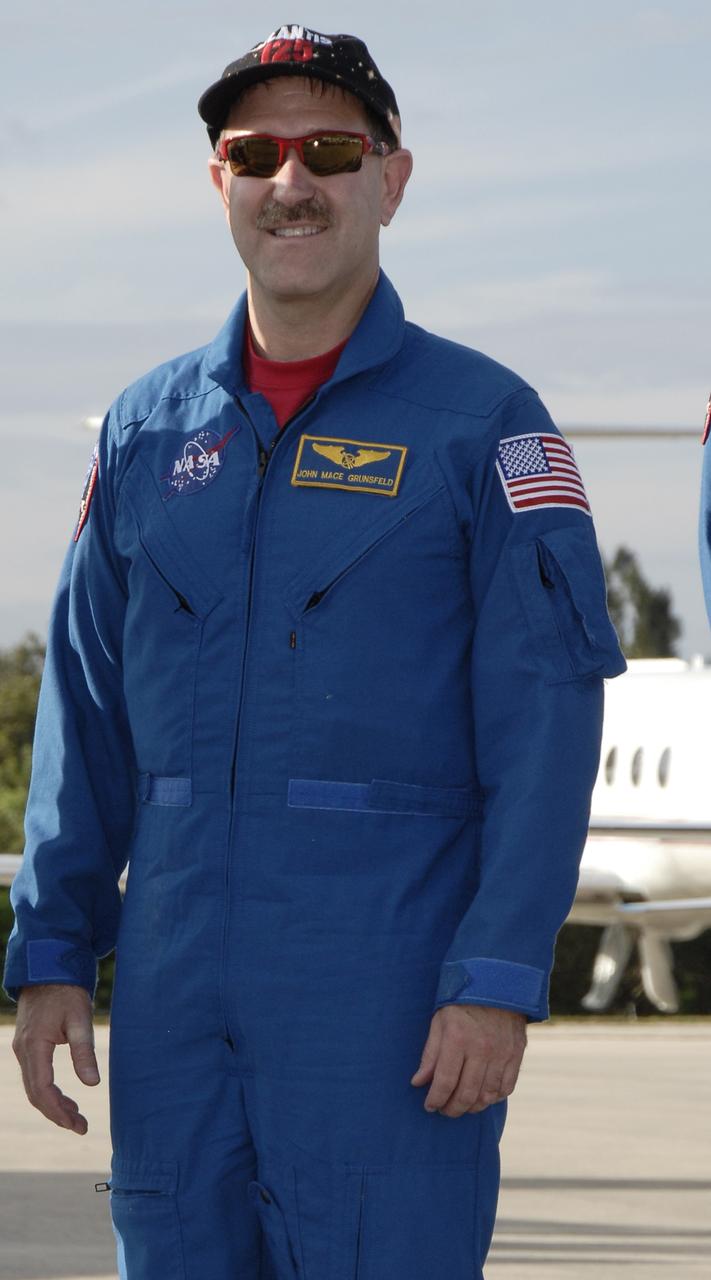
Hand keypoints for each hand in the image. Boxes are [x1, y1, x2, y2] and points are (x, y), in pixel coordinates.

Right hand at [13, 984, 98, 1134]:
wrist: (48, 967)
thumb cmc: (66, 991)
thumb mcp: (80, 1018)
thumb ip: (84, 1051)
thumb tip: (92, 1084)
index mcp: (34, 1046)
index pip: (42, 1089)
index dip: (58, 1110)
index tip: (76, 1124)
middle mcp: (23, 1050)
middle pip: (35, 1093)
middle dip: (56, 1113)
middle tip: (80, 1127)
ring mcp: (22, 1047)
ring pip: (34, 1086)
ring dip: (53, 1104)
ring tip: (76, 1117)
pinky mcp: (27, 1044)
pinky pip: (34, 1075)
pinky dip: (48, 1090)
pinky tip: (65, 1098)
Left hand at [410, 1004, 526, 1116]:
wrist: (497, 984)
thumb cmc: (462, 1004)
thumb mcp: (439, 1022)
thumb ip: (430, 1054)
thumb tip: (418, 1083)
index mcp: (458, 1038)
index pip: (445, 1082)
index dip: (435, 1099)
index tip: (429, 1105)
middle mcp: (482, 1048)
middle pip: (467, 1094)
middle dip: (452, 1109)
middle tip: (444, 1110)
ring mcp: (502, 1053)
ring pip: (487, 1096)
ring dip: (472, 1107)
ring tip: (461, 1105)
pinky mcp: (516, 1054)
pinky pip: (506, 1088)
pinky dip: (493, 1098)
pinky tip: (482, 1096)